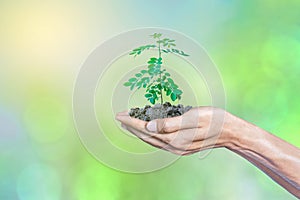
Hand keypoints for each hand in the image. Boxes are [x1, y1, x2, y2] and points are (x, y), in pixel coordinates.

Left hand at [116, 107, 234, 154]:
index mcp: (175, 139)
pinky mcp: (181, 147)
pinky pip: (160, 141)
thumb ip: (170, 123)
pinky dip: (150, 135)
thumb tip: (148, 126)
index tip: (120, 115)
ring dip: (139, 132)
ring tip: (129, 124)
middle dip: (131, 127)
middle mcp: (174, 146)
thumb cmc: (213, 120)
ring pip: (152, 140)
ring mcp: (178, 148)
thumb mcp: (193, 117)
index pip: (147, 129)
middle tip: (120, 118)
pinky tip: (147, 130)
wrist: (229, 132)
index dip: (132, 122)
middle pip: (147, 136)